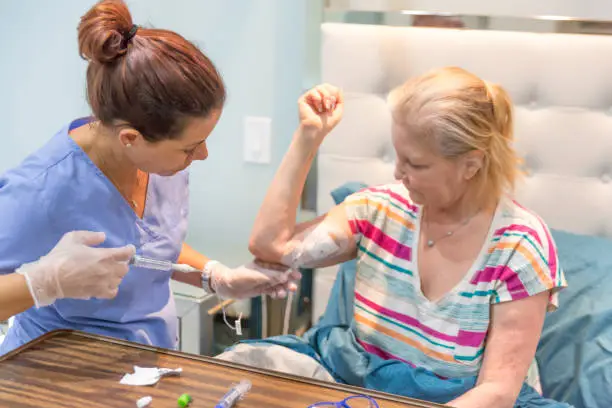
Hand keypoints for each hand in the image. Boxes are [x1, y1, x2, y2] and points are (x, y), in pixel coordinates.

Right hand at [16, 231, 135, 306]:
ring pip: (119, 280)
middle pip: (125, 268)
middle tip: (114, 260)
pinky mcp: (97, 293)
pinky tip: (106, 284)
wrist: (50, 278)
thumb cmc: (61, 256)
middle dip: (122, 263)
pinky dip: (112, 288)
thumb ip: (91, 236)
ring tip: (108, 272)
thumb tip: (103, 237)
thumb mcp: (74, 238)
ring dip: (116, 275)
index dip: (129, 250)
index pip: (126, 253)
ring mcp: (103, 283)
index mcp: (105, 255)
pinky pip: (112, 292)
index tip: (128, 249)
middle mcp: (108, 270)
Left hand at [209, 261, 301, 299]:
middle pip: (281, 275)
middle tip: (294, 286)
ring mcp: (265, 280)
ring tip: (284, 293)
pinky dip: (276, 293)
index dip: (290, 270)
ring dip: (283, 288)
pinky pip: (272, 290)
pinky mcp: (262, 288)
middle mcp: (267, 270)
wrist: (228, 286)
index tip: (297, 275)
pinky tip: (278, 296)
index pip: (281, 265)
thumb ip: (272, 276)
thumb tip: (286, 276)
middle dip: (288, 280)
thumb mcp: (257, 275)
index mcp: (266, 263)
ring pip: (278, 284)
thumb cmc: (241, 276)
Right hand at [298, 83, 343, 143]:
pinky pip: (312, 91)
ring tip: (325, 107)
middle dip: (330, 94)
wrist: (316, 130)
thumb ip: (340, 100)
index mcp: (324, 100)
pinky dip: (318, 98)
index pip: (330, 88)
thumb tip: (339, 89)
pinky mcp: (303, 100)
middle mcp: (317, 98)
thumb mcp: (338, 112)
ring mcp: (310, 98)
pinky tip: (318, 107)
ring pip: (319, 87)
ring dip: (325, 97)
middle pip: (325, 86)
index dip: (335, 94)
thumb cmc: (325, 125)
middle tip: (330, 105)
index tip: (333, 106)